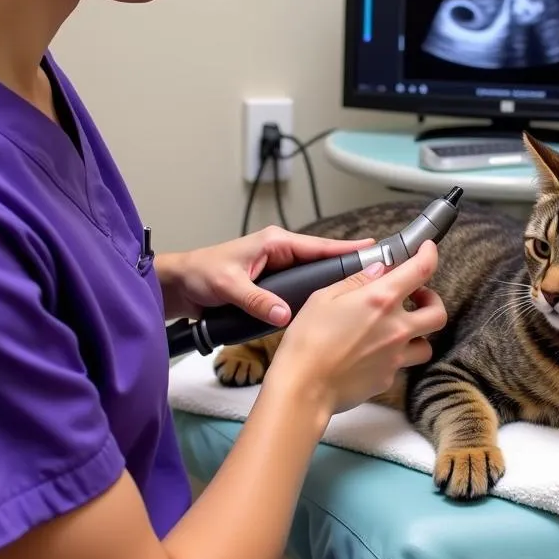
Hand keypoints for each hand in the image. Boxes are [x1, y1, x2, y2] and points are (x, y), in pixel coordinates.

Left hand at [154, 225, 375, 324]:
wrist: (180, 286)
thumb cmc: (201, 275)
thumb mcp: (229, 286)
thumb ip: (256, 300)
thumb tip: (283, 315)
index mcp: (275, 243)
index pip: (318, 246)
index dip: (346, 249)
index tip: (375, 250)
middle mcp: (280, 254)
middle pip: (322, 262)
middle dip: (346, 271)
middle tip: (378, 281)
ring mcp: (277, 271)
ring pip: (312, 279)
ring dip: (330, 287)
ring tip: (361, 297)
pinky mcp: (272, 287)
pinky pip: (299, 291)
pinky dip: (314, 298)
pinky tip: (330, 311)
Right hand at [268, 239, 446, 416]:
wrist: (304, 388)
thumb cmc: (308, 341)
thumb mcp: (323, 297)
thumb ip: (355, 281)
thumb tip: (378, 270)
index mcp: (381, 300)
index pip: (421, 270)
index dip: (429, 255)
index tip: (428, 250)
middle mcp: (396, 328)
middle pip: (438, 313)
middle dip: (432, 301)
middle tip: (416, 296)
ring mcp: (395, 356)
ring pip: (427, 344)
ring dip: (419, 333)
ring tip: (400, 327)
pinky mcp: (388, 379)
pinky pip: (402, 364)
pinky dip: (395, 355)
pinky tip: (375, 351)